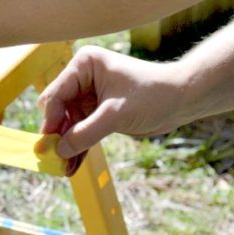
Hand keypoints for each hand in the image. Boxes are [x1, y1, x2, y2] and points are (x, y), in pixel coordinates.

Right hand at [38, 46, 186, 175]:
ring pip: (66, 125)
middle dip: (57, 135)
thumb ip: (86, 133)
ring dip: (66, 146)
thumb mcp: (116, 114)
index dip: (51, 120)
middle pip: (56, 110)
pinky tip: (73, 166)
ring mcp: (87, 96)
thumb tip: (58, 151)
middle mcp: (81, 78)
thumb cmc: (154, 95)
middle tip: (56, 159)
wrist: (183, 100)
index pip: (55, 95)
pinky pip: (79, 132)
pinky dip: (77, 147)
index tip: (50, 145)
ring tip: (65, 169)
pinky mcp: (95, 112)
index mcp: (83, 65)